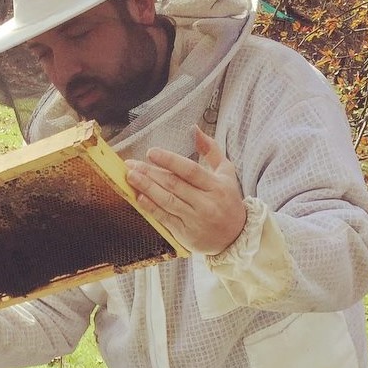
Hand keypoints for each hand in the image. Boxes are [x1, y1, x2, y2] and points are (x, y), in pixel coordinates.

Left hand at [124, 127, 246, 254]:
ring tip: (131, 176)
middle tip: (131, 164)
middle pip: (174, 184)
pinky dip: (151, 207)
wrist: (236, 237)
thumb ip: (211, 150)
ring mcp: (195, 219)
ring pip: (167, 200)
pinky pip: (165, 218)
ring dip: (146, 188)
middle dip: (150, 172)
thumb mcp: (226, 173)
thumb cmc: (228, 201)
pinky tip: (139, 197)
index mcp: (217, 186)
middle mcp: (206, 203)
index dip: (169, 160)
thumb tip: (195, 129)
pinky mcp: (186, 234)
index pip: (190, 170)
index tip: (151, 152)